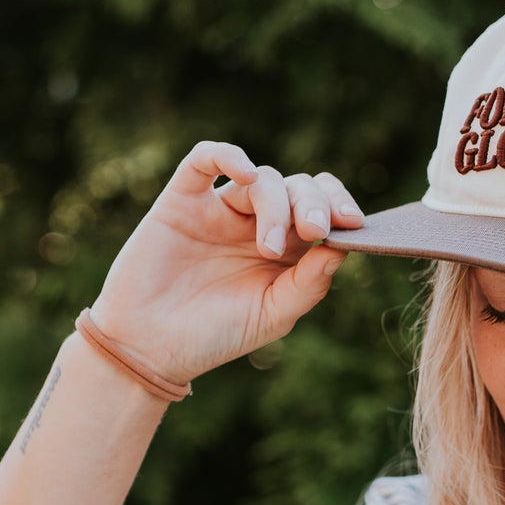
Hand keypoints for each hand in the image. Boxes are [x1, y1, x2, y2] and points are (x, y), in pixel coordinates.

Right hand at [88, 141, 364, 384]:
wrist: (150, 349)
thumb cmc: (214, 337)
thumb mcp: (272, 316)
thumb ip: (308, 283)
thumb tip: (341, 247)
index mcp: (286, 250)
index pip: (322, 208)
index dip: (340, 206)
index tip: (353, 224)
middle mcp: (255, 223)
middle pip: (297, 187)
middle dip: (314, 203)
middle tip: (314, 230)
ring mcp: (219, 210)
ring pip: (262, 179)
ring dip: (276, 204)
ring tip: (271, 246)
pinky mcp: (181, 201)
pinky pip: (203, 160)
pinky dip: (228, 155)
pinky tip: (245, 173)